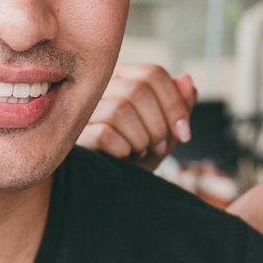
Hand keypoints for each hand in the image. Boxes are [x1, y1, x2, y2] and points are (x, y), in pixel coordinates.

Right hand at [76, 64, 194, 169]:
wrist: (110, 188)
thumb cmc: (137, 155)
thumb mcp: (164, 132)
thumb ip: (179, 106)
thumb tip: (187, 80)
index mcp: (122, 79)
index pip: (154, 74)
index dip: (175, 104)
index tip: (184, 133)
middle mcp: (100, 87)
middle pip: (139, 89)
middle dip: (159, 125)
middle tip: (158, 147)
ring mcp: (83, 110)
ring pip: (121, 110)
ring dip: (141, 139)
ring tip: (138, 151)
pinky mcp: (75, 134)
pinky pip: (106, 134)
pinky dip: (123, 150)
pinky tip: (121, 157)